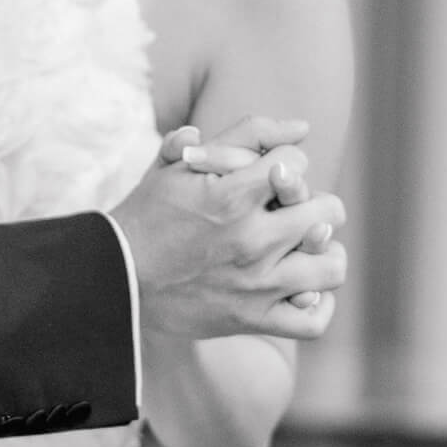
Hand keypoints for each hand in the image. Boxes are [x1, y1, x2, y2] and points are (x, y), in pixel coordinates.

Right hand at [158, 117, 332, 304]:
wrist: (114, 277)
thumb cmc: (148, 215)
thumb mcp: (182, 164)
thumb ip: (241, 134)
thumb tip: (301, 126)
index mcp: (231, 195)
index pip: (298, 161)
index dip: (286, 162)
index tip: (268, 175)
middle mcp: (251, 240)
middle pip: (328, 209)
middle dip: (312, 202)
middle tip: (292, 210)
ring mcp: (255, 284)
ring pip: (332, 265)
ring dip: (324, 252)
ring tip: (306, 248)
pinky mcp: (251, 320)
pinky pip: (313, 319)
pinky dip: (317, 304)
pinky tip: (303, 287)